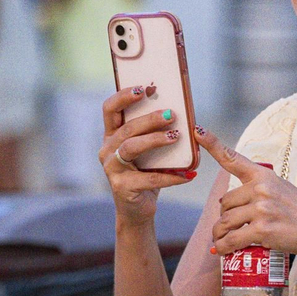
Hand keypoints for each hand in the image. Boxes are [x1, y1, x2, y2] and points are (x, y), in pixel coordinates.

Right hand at [100, 85, 195, 226]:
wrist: (138, 207)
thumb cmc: (146, 171)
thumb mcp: (150, 149)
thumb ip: (155, 131)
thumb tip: (180, 112)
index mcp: (112, 135)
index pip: (110, 109)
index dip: (124, 96)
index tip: (144, 88)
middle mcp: (107, 149)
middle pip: (126, 128)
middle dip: (150, 119)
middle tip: (172, 115)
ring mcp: (112, 169)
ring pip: (132, 148)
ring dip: (155, 140)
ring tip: (175, 136)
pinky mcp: (122, 187)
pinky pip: (149, 179)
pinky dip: (171, 176)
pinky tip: (188, 174)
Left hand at [196, 126, 296, 263]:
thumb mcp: (282, 190)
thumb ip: (258, 191)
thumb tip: (226, 205)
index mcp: (265, 176)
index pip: (234, 159)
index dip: (213, 144)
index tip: (198, 131)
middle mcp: (262, 189)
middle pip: (224, 203)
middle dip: (224, 217)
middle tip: (231, 227)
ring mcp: (262, 209)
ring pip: (224, 222)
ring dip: (219, 234)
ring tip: (223, 241)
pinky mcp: (262, 230)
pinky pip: (230, 240)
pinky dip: (222, 248)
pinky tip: (221, 251)